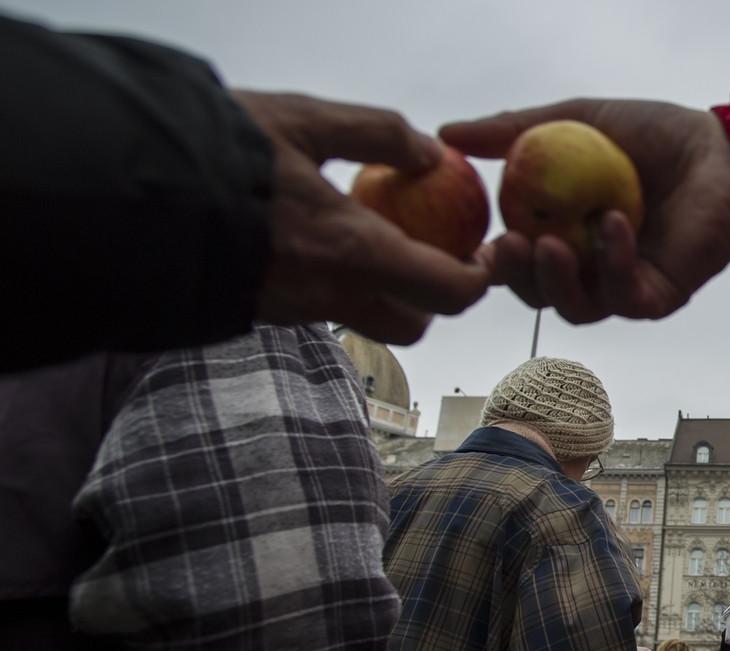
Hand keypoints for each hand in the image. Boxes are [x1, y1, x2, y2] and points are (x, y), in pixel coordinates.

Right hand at [234, 91, 490, 343]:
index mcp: (353, 252)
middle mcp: (329, 295)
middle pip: (412, 324)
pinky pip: (318, 308)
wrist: (118, 194)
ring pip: (363, 319)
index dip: (479, 281)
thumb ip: (375, 132)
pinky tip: (317, 240)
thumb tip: (431, 152)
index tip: (483, 254)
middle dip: (431, 297)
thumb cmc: (214, 148)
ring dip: (381, 290)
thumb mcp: (302, 120)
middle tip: (434, 249)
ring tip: (372, 237)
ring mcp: (292, 311)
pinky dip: (335, 284)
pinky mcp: (259, 313)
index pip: (448, 294)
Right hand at [440, 99, 729, 323]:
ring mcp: (625, 288)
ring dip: (558, 280)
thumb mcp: (574, 121)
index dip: (495, 258)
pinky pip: (625, 295)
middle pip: (540, 296)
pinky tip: (611, 222)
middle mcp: (590, 271)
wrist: (720, 148)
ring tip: (551, 241)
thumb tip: (446, 134)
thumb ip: (513, 130)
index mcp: (564, 237)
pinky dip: (612, 261)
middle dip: (518, 279)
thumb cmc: (651, 135)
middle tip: (510, 247)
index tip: (479, 235)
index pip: (519, 263)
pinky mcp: (660, 295)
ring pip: (577, 307)